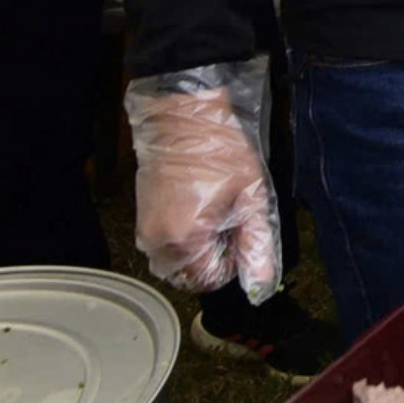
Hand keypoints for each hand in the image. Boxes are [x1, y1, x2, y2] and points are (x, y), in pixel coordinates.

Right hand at [130, 85, 280, 296]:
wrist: (184, 117)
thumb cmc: (222, 151)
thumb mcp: (251, 197)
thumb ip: (257, 245)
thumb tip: (261, 285)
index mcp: (185, 240)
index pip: (211, 279)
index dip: (233, 260)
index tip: (240, 231)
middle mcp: (157, 242)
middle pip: (190, 275)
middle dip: (213, 257)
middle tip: (229, 220)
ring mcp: (145, 231)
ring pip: (176, 263)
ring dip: (198, 250)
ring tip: (214, 212)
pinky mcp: (141, 219)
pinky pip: (164, 246)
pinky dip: (183, 239)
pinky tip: (198, 207)